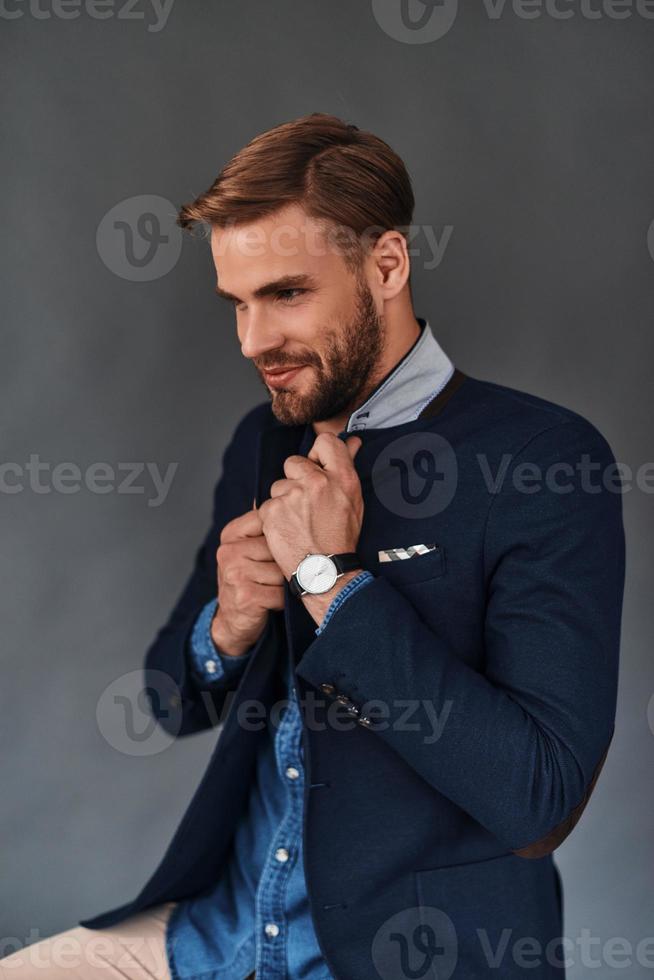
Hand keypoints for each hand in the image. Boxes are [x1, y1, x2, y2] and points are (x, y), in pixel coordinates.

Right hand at [211, 507, 285, 655]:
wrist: (233, 620)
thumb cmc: (250, 580)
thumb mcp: (252, 549)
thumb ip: (265, 525)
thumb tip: (283, 494)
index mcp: (231, 534)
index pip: (270, 521)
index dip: (284, 538)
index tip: (285, 548)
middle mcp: (229, 551)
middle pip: (280, 546)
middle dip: (287, 562)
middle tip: (278, 573)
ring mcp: (234, 573)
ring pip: (283, 570)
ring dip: (286, 583)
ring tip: (273, 588)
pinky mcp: (244, 596)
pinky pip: (281, 592)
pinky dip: (283, 600)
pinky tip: (272, 601)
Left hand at [257, 432, 363, 579]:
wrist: (324, 571)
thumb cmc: (341, 537)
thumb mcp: (353, 500)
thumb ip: (347, 467)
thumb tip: (351, 441)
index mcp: (342, 478)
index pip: (325, 442)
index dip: (318, 454)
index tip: (317, 467)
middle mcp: (317, 482)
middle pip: (294, 462)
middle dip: (296, 479)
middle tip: (306, 503)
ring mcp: (292, 495)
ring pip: (279, 485)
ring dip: (285, 499)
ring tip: (298, 521)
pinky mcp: (272, 510)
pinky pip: (268, 504)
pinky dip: (274, 516)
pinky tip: (288, 529)